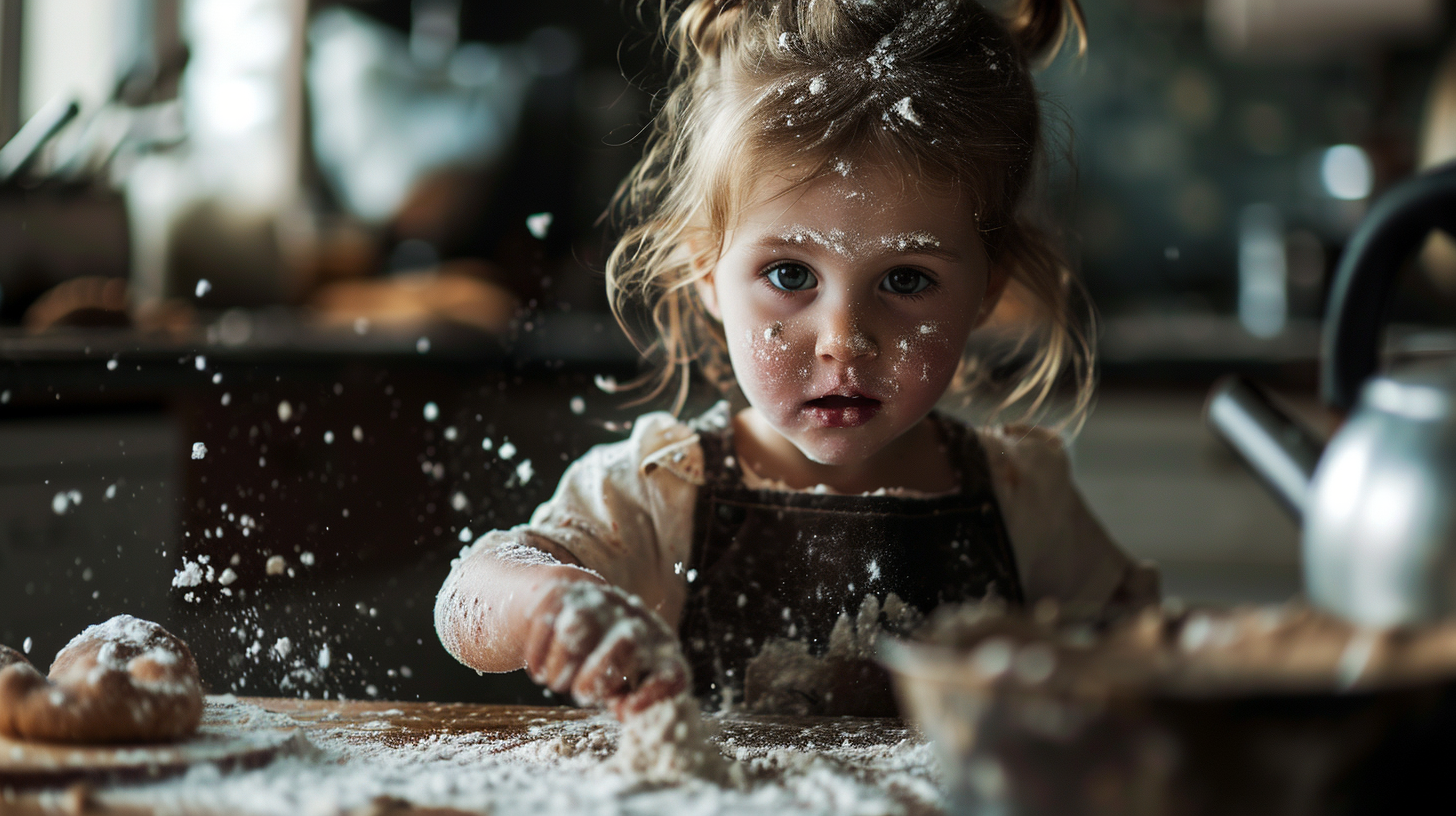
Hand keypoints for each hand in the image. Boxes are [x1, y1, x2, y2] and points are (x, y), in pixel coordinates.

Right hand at [524, 580, 689, 718]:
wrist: (580, 609)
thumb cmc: (611, 664)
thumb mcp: (628, 685)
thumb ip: (631, 701)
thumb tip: (629, 710)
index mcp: (661, 650)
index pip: (673, 673)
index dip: (655, 691)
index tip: (629, 709)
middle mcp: (636, 617)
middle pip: (627, 642)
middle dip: (596, 675)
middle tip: (580, 693)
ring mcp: (601, 599)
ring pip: (579, 627)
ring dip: (560, 665)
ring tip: (554, 680)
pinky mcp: (566, 589)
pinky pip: (547, 618)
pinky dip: (537, 651)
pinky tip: (537, 669)